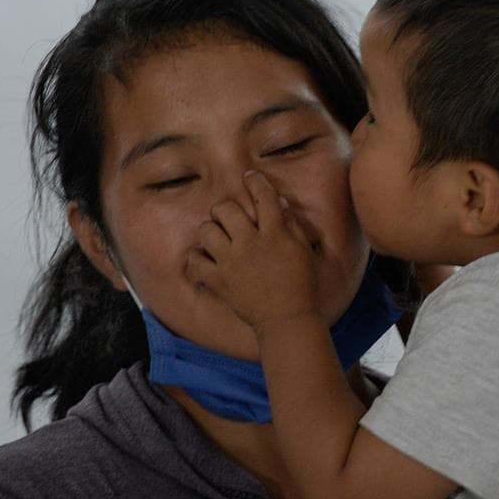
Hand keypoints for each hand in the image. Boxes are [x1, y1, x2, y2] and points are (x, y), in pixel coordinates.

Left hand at [189, 171, 319, 333]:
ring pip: (206, 230)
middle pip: (226, 208)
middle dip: (226, 208)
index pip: (262, 196)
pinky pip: (195, 261)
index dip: (255, 182)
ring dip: (211, 230)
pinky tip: (206, 258)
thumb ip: (291, 225)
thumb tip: (278, 203)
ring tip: (219, 238)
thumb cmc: (301, 285)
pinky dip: (197, 257)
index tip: (250, 178)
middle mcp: (250, 244)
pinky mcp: (218, 281)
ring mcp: (230, 263)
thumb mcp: (304, 250)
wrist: (286, 320)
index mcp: (275, 234)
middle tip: (231, 217)